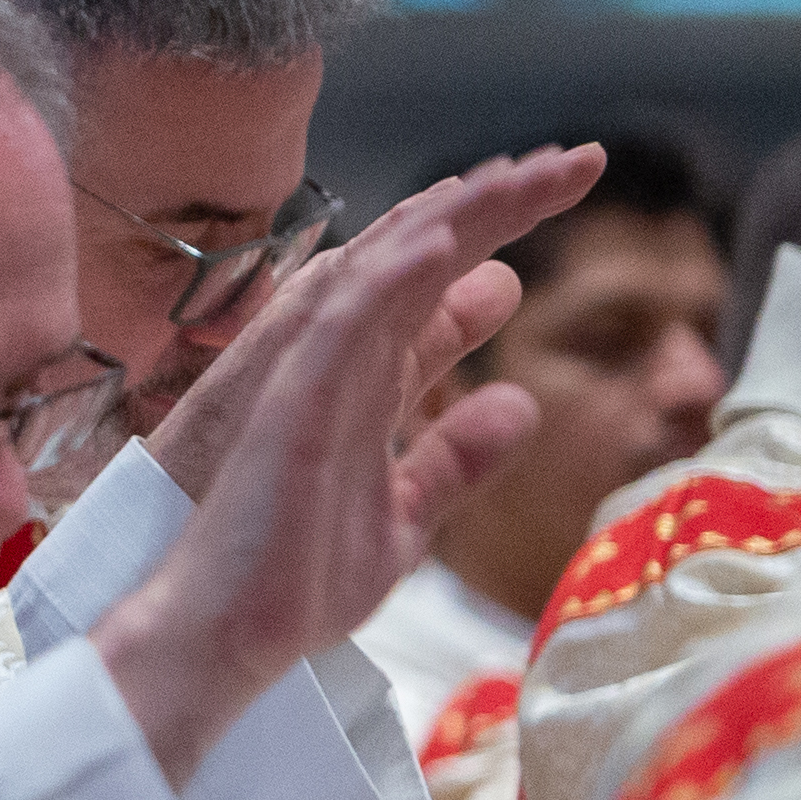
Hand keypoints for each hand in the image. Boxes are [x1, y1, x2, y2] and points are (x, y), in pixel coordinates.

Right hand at [88, 150, 590, 781]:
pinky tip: (438, 240)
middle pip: (420, 257)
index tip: (569, 191)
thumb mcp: (405, 520)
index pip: (438, 284)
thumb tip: (522, 406)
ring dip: (453, 215)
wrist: (222, 641)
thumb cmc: (292, 583)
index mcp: (365, 384)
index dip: (500, 233)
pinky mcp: (286, 409)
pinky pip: (336, 327)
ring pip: (381, 271)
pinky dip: (385, 279)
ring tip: (521, 171)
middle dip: (498, 202)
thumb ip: (455, 461)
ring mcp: (308, 379)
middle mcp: (338, 365)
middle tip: (578, 159)